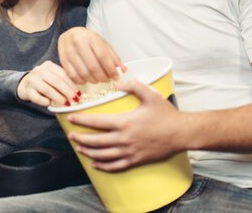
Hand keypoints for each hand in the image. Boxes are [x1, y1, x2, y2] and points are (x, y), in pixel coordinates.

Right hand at [17, 60, 79, 106]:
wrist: (23, 84)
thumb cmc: (43, 82)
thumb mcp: (52, 77)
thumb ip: (63, 81)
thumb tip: (78, 92)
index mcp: (48, 65)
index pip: (62, 74)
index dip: (72, 84)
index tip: (79, 93)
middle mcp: (39, 70)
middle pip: (56, 81)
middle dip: (67, 91)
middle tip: (75, 99)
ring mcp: (32, 80)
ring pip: (47, 89)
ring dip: (58, 97)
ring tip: (66, 104)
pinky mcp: (27, 90)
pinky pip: (37, 97)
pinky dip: (44, 101)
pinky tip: (49, 104)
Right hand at [58, 27, 125, 83]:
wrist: (69, 35)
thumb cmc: (88, 40)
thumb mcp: (102, 44)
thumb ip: (113, 57)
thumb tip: (123, 70)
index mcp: (91, 37)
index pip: (103, 56)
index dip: (111, 69)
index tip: (116, 76)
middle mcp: (79, 43)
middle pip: (93, 66)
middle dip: (103, 77)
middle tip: (107, 80)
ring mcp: (69, 51)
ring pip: (84, 73)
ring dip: (94, 80)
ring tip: (98, 79)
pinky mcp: (63, 60)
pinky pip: (73, 76)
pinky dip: (82, 81)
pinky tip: (87, 79)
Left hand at [67, 80, 183, 171]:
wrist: (181, 133)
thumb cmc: (166, 114)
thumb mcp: (151, 94)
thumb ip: (133, 86)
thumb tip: (117, 84)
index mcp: (125, 122)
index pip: (96, 122)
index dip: (81, 120)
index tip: (71, 119)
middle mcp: (124, 139)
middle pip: (95, 141)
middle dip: (80, 139)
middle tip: (71, 135)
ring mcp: (129, 152)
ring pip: (102, 155)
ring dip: (88, 152)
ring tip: (79, 148)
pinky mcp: (135, 160)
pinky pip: (115, 166)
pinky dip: (103, 166)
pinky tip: (95, 164)